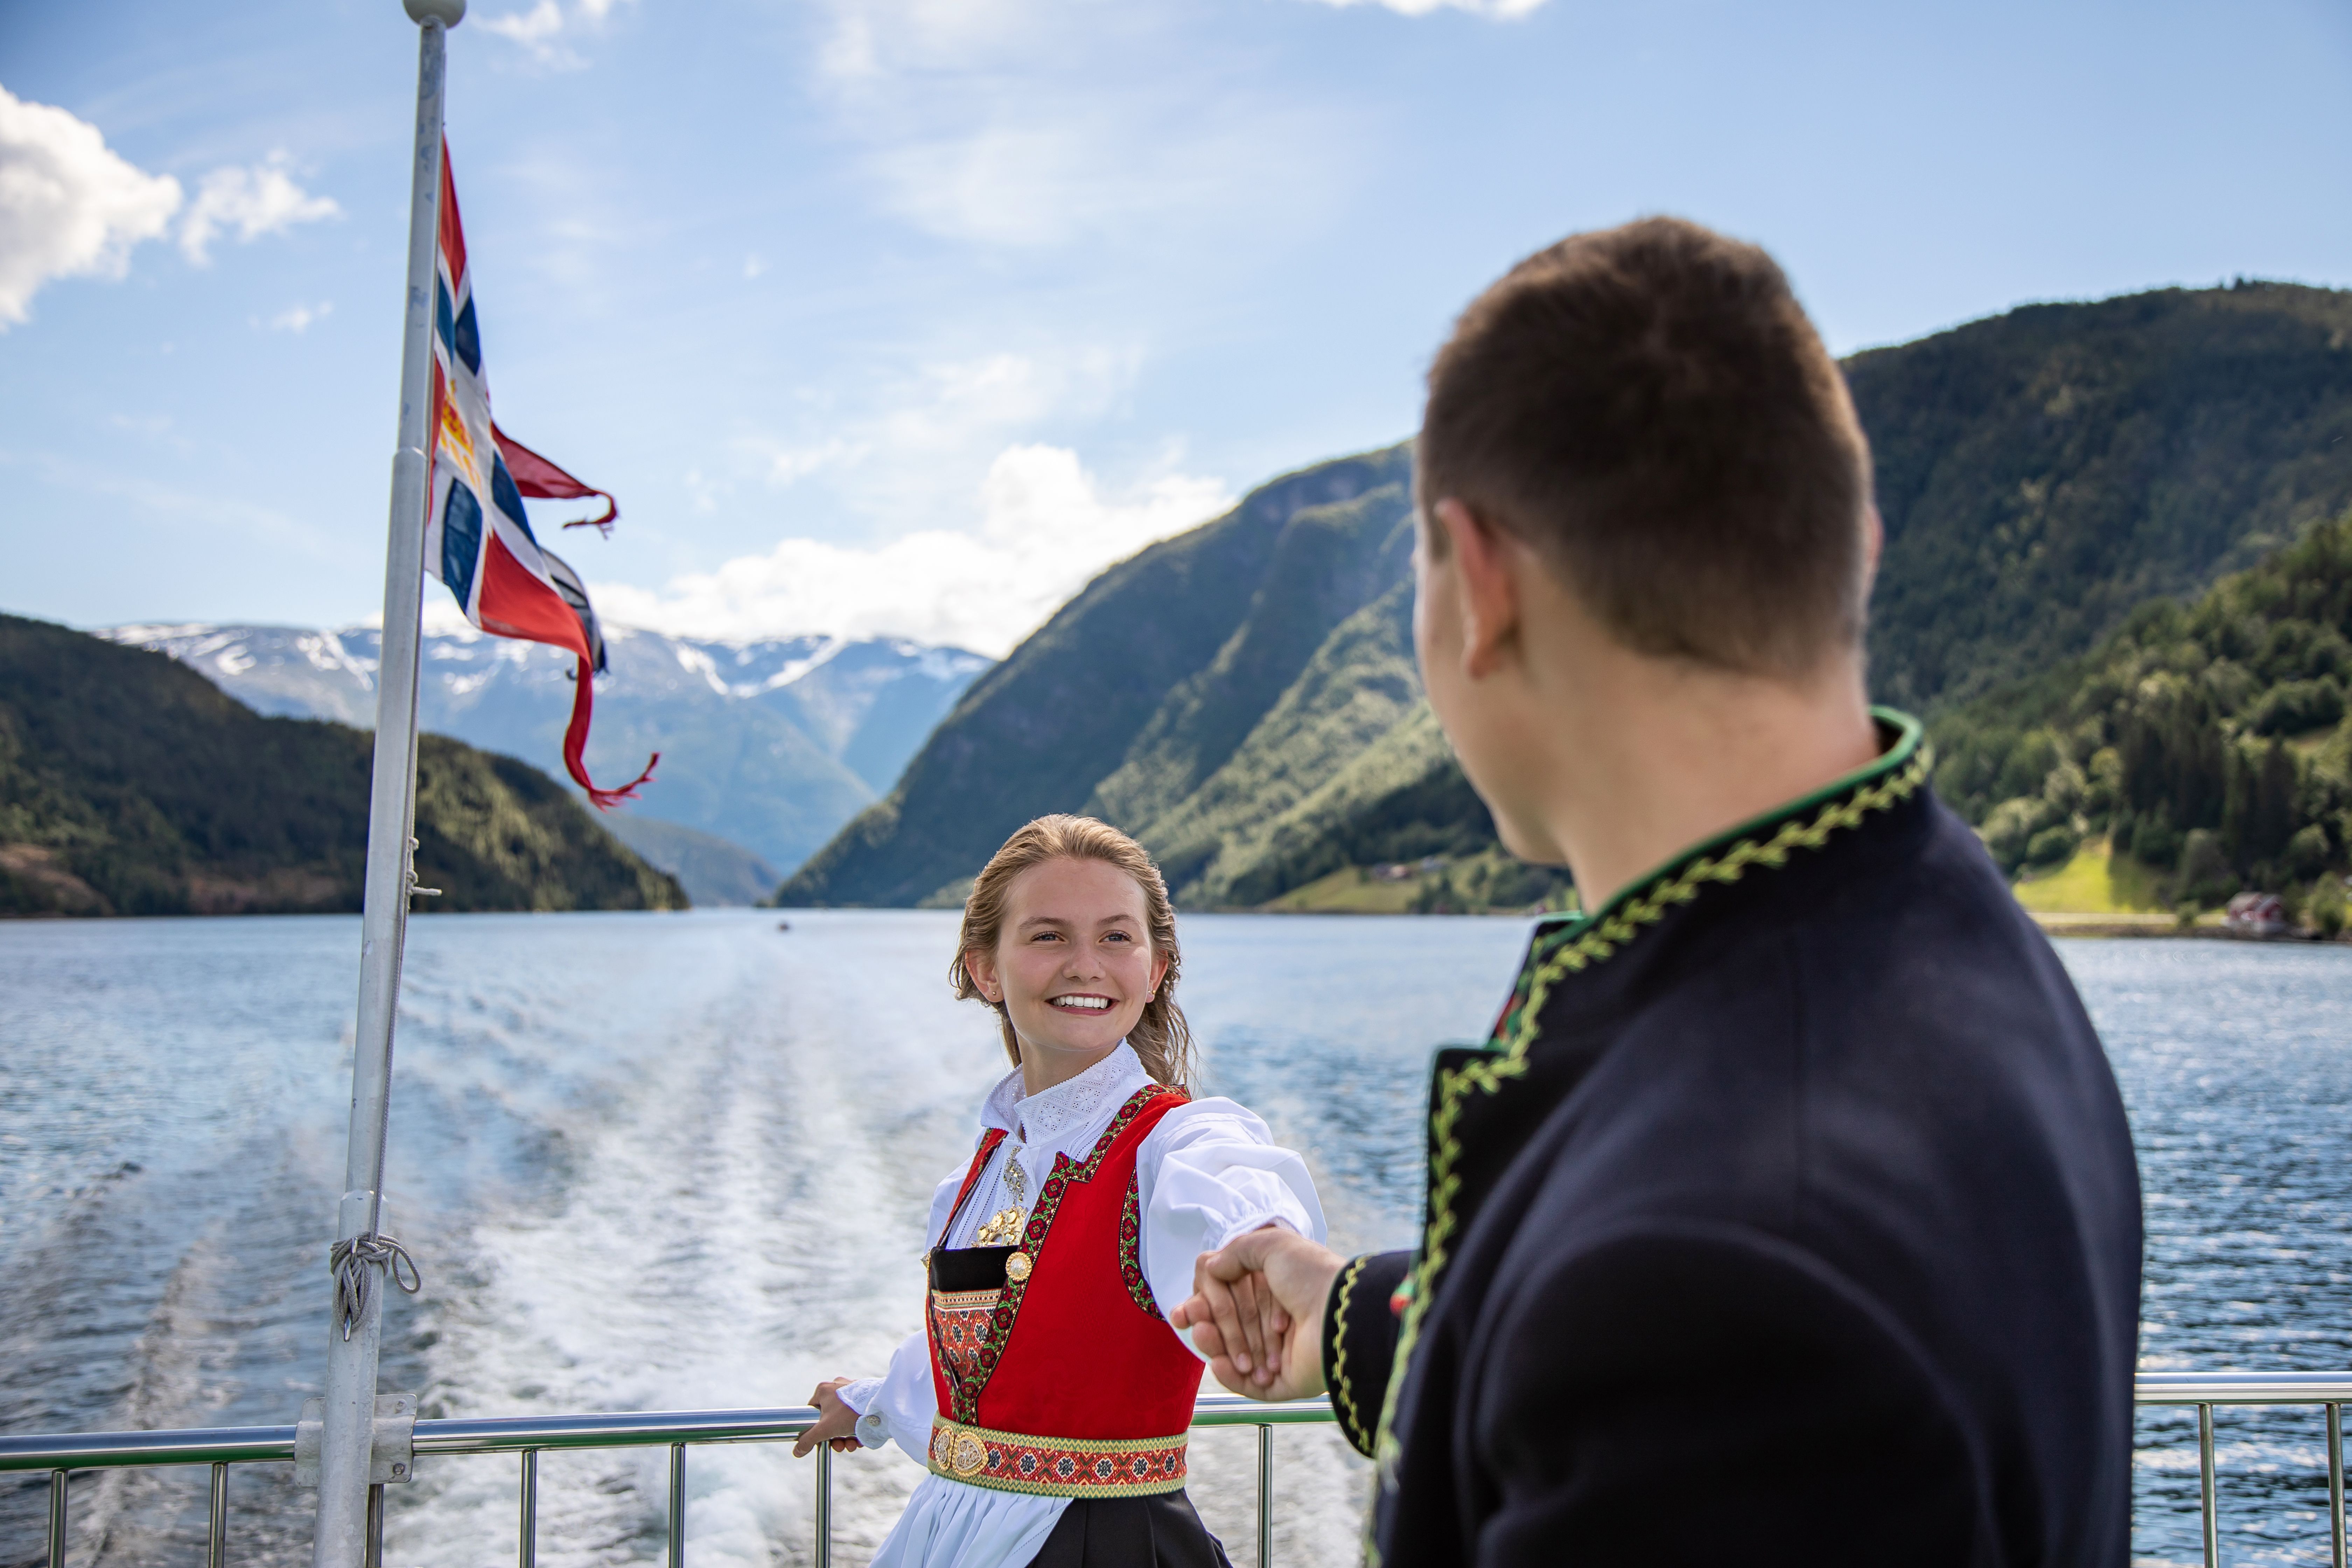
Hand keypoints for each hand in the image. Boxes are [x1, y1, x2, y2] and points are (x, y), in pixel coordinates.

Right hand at [792, 1378, 862, 1456]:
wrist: (881, 1407)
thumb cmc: (849, 1413)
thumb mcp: (825, 1429)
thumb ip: (808, 1440)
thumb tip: (796, 1451)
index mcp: (824, 1389)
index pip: (812, 1411)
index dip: (815, 1429)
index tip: (822, 1440)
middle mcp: (837, 1387)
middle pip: (829, 1419)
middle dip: (835, 1437)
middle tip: (840, 1446)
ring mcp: (852, 1392)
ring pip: (844, 1419)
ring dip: (846, 1437)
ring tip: (852, 1445)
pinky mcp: (864, 1397)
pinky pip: (856, 1416)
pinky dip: (856, 1429)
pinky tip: (860, 1439)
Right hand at [1171, 1227, 1344, 1401]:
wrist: (1338, 1314)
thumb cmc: (1310, 1276)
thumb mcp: (1271, 1245)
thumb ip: (1236, 1252)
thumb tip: (1210, 1267)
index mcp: (1274, 1290)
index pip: (1230, 1298)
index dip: (1204, 1304)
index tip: (1185, 1311)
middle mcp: (1275, 1320)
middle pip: (1228, 1327)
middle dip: (1207, 1324)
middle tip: (1194, 1321)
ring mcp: (1278, 1354)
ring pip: (1234, 1356)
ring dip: (1215, 1345)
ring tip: (1205, 1336)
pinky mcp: (1282, 1382)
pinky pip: (1248, 1387)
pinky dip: (1229, 1376)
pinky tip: (1220, 1363)